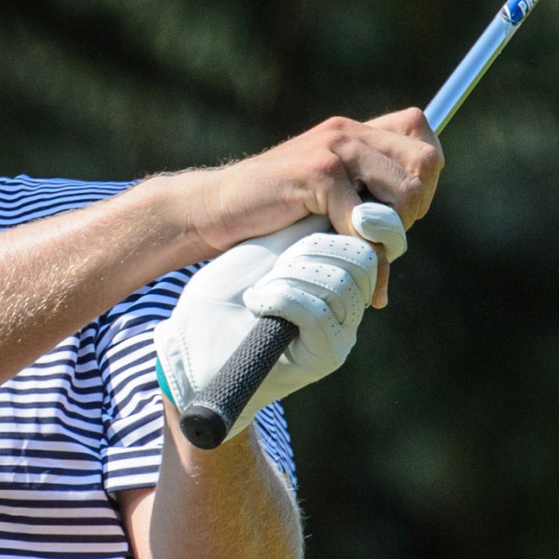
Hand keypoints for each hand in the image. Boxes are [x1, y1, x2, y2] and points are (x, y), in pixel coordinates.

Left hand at [155, 205, 405, 435]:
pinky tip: (257, 303)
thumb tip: (350, 202)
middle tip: (275, 265)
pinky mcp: (325, 357)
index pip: (366, 242)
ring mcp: (341, 334)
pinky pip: (318, 311)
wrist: (192, 348)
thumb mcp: (268, 250)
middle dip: (312, 249)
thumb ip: (309, 229)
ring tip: (262, 287)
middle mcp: (349, 308)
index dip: (341, 227)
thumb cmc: (222, 297)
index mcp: (338, 278)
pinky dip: (281, 297)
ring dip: (291, 274)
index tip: (304, 221)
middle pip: (361, 260)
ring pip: (340, 284)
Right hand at [178, 111, 440, 304]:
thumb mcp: (327, 196)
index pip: (422, 134)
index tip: (398, 207)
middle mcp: (349, 132)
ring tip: (359, 246)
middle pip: (426, 163)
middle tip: (379, 233)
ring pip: (404, 192)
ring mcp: (334, 149)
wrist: (216, 208)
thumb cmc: (272, 212)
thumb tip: (411, 221)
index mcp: (354, 132)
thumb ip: (364, 197)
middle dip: (412, 208)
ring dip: (390, 231)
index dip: (423, 176)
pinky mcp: (317, 173)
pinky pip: (365, 217)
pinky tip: (335, 252)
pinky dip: (357, 245)